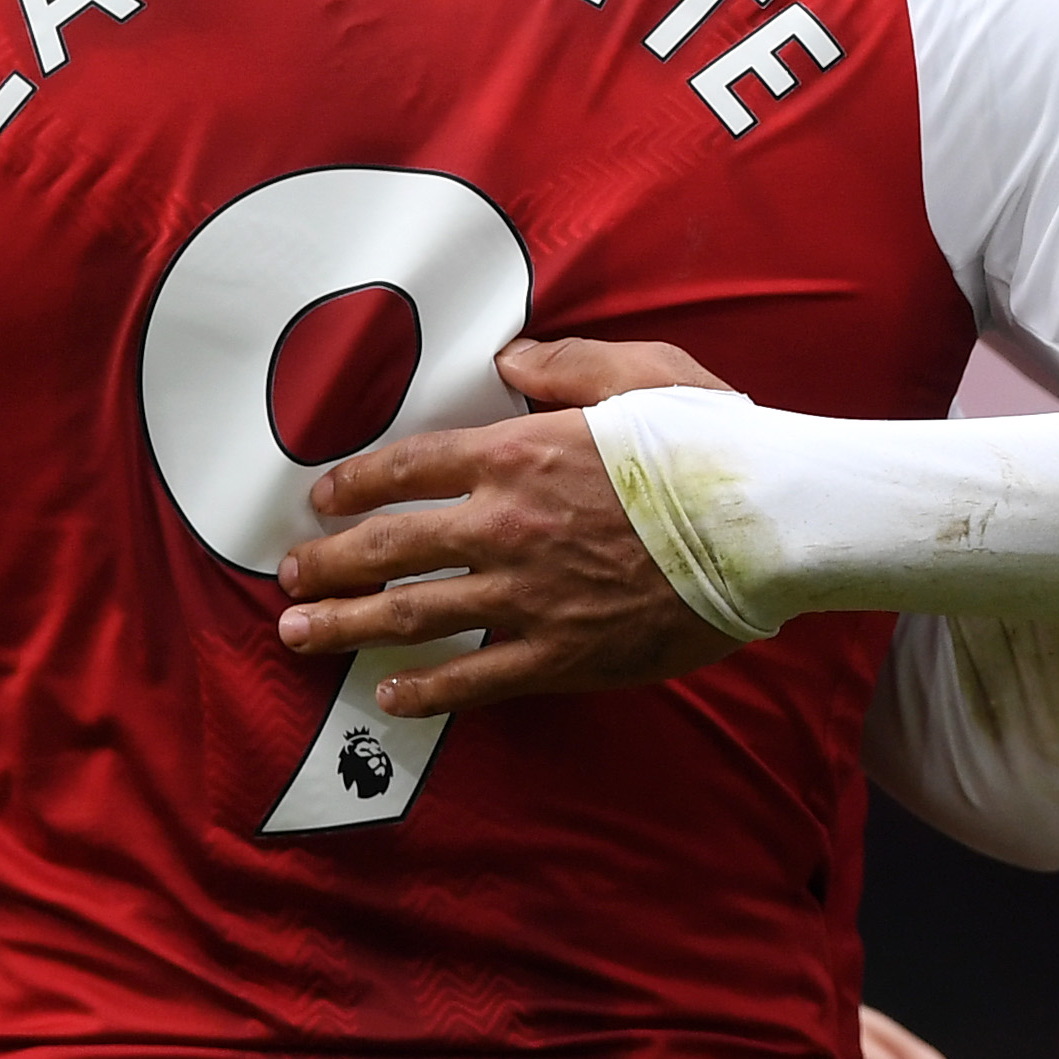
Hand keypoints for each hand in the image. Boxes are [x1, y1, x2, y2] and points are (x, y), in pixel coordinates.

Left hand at [273, 336, 746, 718]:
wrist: (770, 525)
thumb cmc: (711, 441)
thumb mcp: (641, 371)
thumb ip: (564, 365)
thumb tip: (507, 362)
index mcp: (520, 453)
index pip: (409, 469)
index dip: (354, 486)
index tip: (321, 500)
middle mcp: (508, 525)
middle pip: (388, 549)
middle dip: (327, 564)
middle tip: (289, 578)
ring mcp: (529, 596)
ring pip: (413, 616)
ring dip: (347, 626)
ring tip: (300, 636)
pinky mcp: (562, 654)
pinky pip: (475, 678)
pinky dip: (425, 691)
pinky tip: (389, 696)